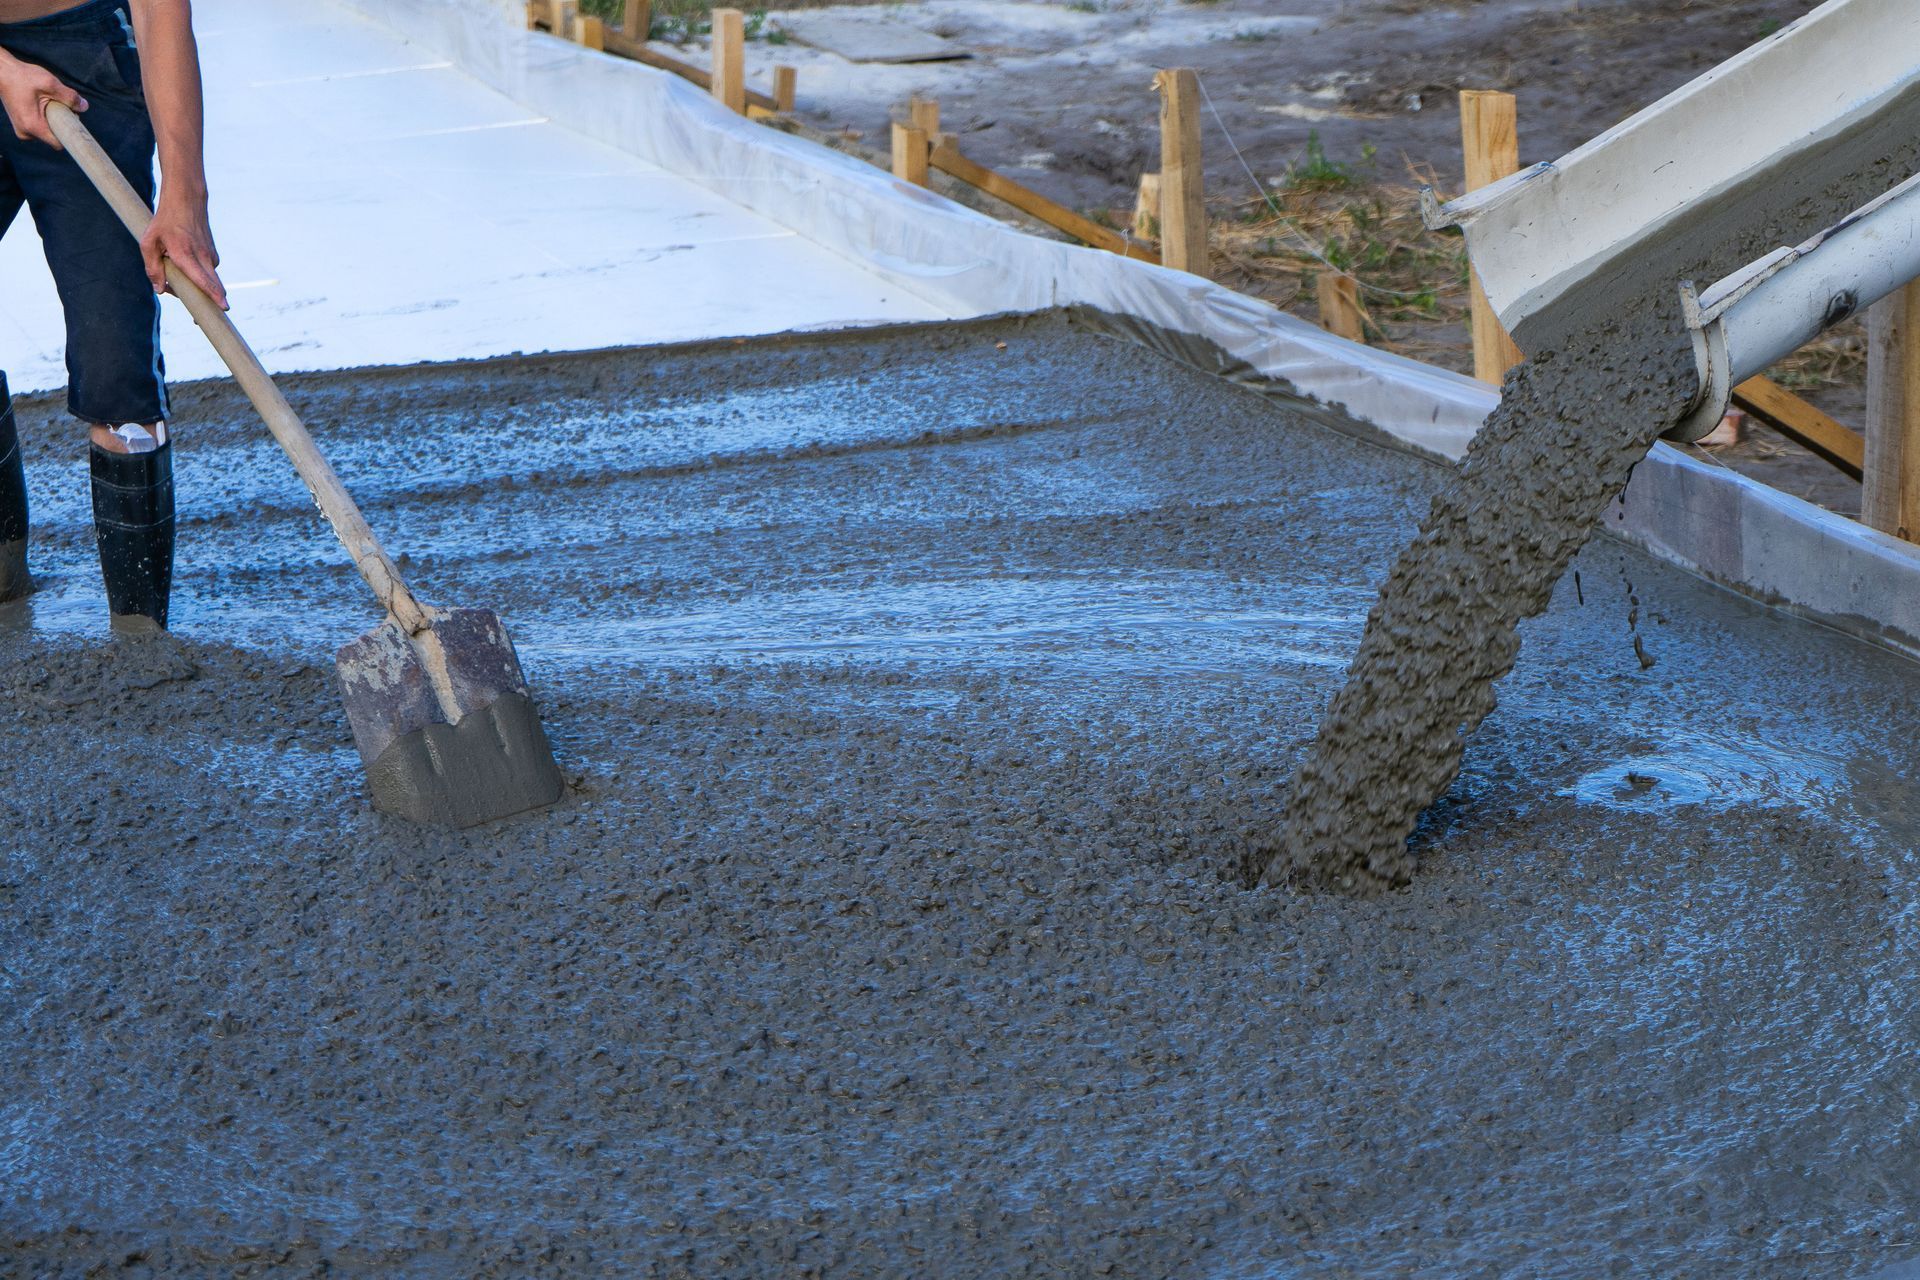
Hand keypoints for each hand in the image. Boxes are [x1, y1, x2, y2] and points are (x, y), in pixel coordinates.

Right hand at [0, 54, 86, 147]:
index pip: (59, 143)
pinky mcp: (21, 126)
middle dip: (62, 123)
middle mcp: (26, 133)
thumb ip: (69, 96)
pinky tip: (42, 104)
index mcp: (33, 126)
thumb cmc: (22, 77)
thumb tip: (84, 106)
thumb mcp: (49, 83)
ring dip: (54, 119)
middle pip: (54, 136)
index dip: (70, 134)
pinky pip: (40, 127)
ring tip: (48, 102)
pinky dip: (45, 118)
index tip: (74, 121)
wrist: (1, 72)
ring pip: (48, 131)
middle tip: (61, 104)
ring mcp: (22, 131)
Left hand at [141, 192, 227, 309]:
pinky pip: (207, 274)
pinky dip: (197, 278)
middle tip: (195, 318)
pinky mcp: (213, 256)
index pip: (204, 279)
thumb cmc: (165, 221)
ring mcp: (211, 257)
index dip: (214, 296)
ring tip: (173, 279)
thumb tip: (160, 290)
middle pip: (213, 288)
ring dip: (194, 288)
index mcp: (185, 255)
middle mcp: (203, 258)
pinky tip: (181, 268)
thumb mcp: (148, 242)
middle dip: (205, 304)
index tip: (224, 308)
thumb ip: (152, 268)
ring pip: (208, 282)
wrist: (186, 200)